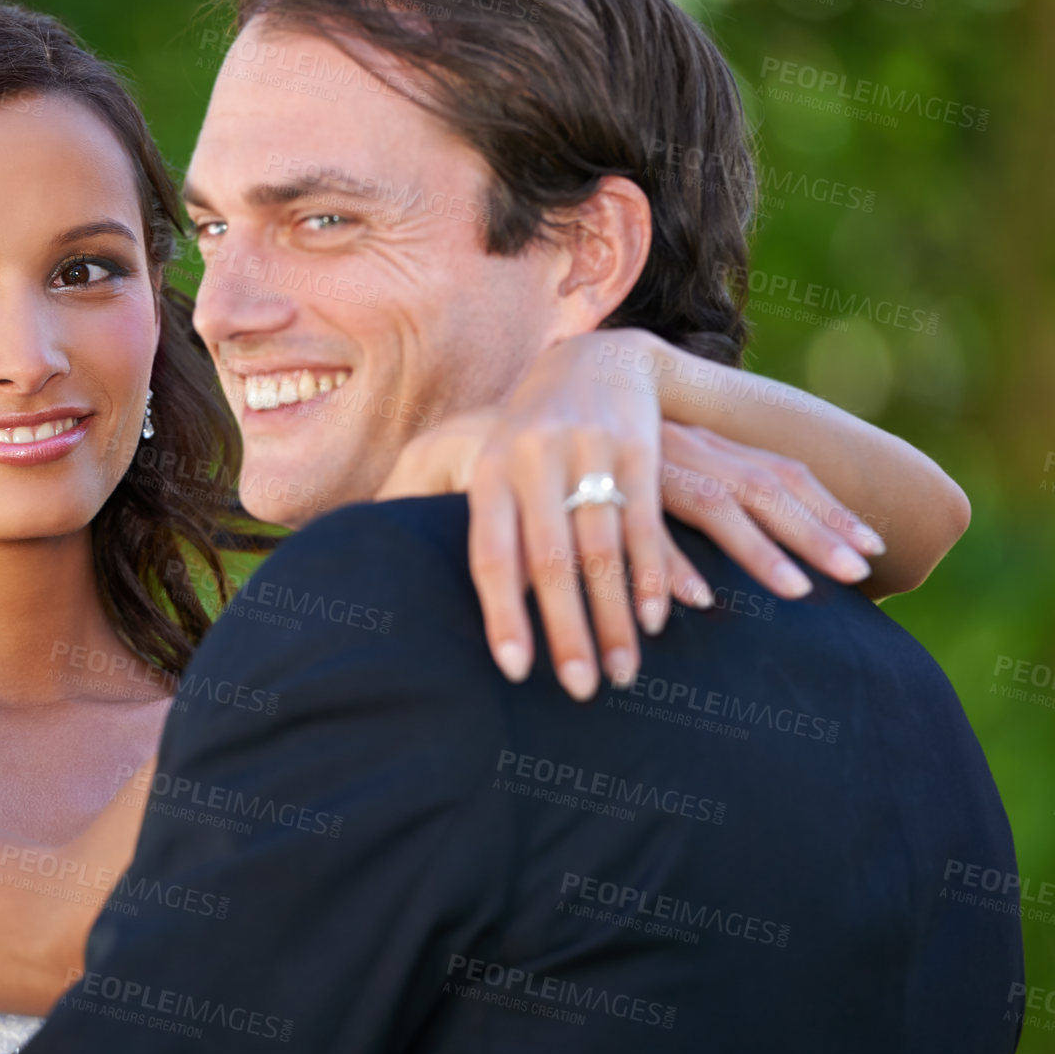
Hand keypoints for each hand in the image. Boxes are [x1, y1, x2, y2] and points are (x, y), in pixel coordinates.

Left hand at [375, 329, 884, 700]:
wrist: (595, 361)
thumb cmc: (525, 435)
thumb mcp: (485, 462)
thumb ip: (463, 518)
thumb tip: (399, 576)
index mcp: (491, 471)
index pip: (493, 555)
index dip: (503, 614)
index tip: (515, 671)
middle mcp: (536, 460)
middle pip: (551, 561)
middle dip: (567, 632)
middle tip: (581, 693)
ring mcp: (590, 452)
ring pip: (603, 549)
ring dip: (615, 618)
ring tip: (623, 674)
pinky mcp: (638, 449)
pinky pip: (646, 524)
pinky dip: (653, 576)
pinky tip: (656, 621)